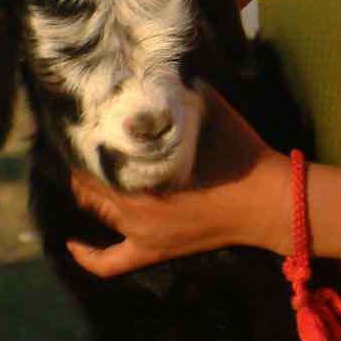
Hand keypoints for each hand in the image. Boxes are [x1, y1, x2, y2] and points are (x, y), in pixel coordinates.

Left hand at [68, 87, 290, 275]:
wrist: (267, 200)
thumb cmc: (241, 154)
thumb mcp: (211, 112)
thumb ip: (181, 97)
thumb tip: (160, 78)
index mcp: (144, 174)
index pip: (96, 159)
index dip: (87, 143)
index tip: (87, 126)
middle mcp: (133, 207)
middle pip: (91, 186)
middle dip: (84, 166)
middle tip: (86, 146)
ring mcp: (141, 234)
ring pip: (97, 213)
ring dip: (87, 195)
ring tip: (84, 176)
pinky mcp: (152, 251)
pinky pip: (108, 263)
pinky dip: (85, 254)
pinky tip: (72, 243)